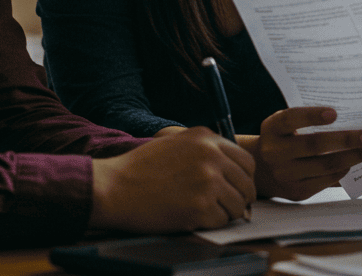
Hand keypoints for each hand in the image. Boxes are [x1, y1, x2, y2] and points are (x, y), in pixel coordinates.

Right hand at [90, 126, 254, 232]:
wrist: (114, 188)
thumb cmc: (140, 168)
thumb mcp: (176, 142)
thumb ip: (205, 148)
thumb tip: (232, 166)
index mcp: (206, 139)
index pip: (246, 161)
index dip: (244, 178)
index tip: (237, 187)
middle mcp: (211, 157)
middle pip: (247, 184)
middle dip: (241, 198)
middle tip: (229, 206)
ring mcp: (207, 183)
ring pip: (238, 205)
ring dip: (227, 212)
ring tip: (207, 211)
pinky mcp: (199, 208)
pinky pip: (222, 221)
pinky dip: (212, 223)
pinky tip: (194, 217)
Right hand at [251, 107, 361, 199]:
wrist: (261, 170)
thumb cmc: (283, 139)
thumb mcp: (284, 125)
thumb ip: (307, 121)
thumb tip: (349, 118)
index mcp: (272, 129)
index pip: (291, 119)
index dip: (312, 116)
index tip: (335, 113)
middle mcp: (274, 153)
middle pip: (314, 145)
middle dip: (345, 139)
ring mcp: (285, 175)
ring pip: (325, 166)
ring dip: (353, 157)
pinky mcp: (296, 192)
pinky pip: (326, 181)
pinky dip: (343, 172)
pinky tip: (355, 164)